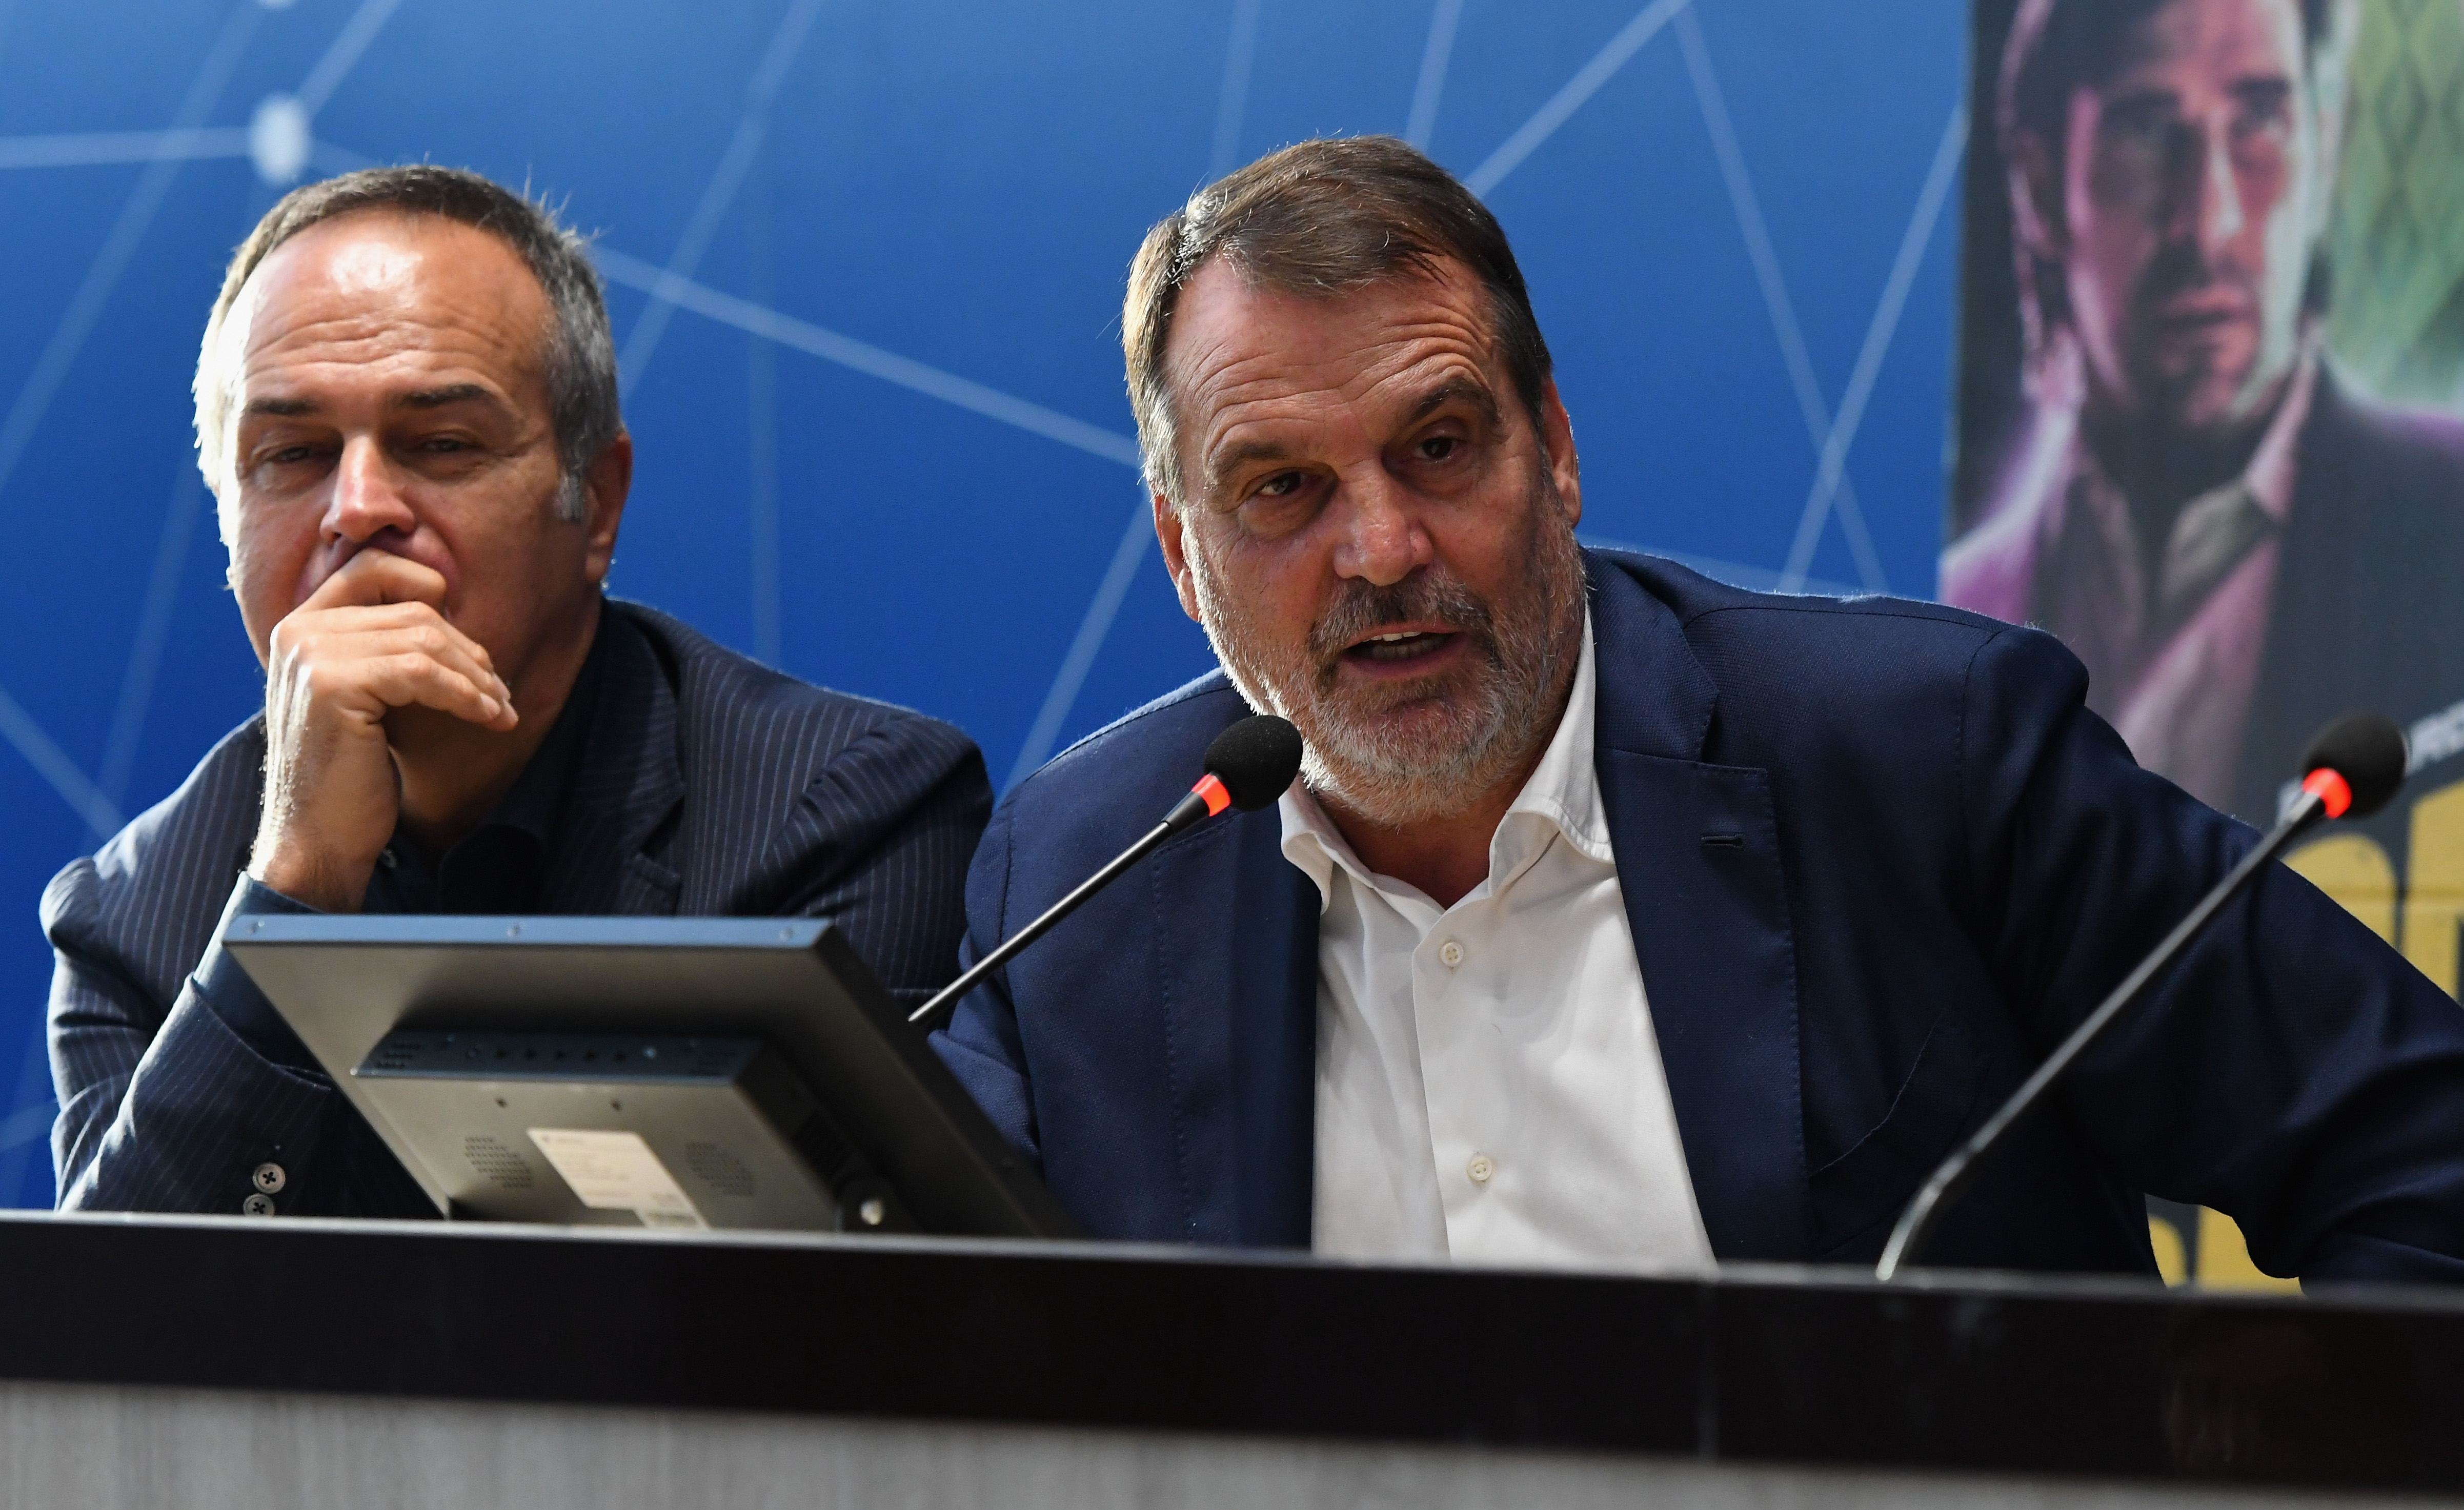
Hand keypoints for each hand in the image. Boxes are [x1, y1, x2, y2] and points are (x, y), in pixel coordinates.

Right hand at [249, 550, 517, 911]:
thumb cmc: (351, 775)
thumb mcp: (365, 697)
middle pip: (413, 611)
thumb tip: (449, 606)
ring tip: (502, 710)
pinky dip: (465, 694)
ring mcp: (310, 653)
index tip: (467, 639)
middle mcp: (298, 629)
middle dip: (469, 652)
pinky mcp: (330, 683)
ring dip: (476, 677)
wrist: (318, 839)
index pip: (373, 567)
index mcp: (301, 625)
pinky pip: (421, 672)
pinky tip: (488, 717)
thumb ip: (384, 648)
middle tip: (502, 693)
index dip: (427, 585)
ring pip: (424, 639)